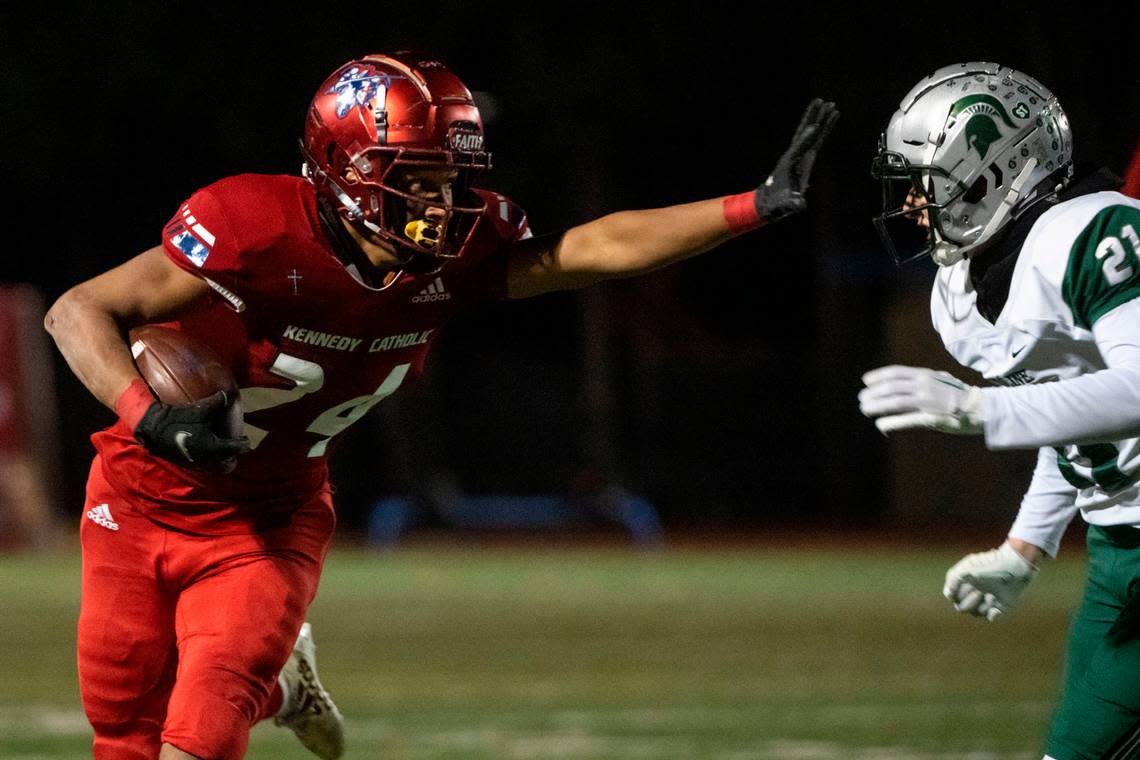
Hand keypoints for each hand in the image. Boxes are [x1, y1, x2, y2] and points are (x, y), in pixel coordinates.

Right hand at [134, 390, 250, 471]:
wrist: (152, 429)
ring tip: (222, 447)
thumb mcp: (201, 410)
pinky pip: (203, 463)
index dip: (244, 443)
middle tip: (236, 444)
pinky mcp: (186, 462)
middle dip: (233, 454)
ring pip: (214, 464)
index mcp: (215, 447)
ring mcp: (196, 463)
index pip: (237, 449)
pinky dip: (208, 457)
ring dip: (220, 457)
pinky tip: (205, 447)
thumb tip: (229, 393)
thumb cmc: (179, 421)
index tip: (245, 438)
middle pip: (227, 461)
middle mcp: (208, 459)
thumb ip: (218, 401)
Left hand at [755, 98, 839, 221]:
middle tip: (822, 101)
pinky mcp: (806, 156)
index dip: (806, 139)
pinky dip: (824, 129)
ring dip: (820, 118)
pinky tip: (831, 119)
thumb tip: (799, 205)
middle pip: (804, 132)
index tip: (815, 127)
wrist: (770, 200)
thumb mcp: (784, 205)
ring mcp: (800, 154)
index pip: (799, 148)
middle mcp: (794, 154)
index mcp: (789, 163)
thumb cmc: (777, 202)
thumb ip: (791, 204)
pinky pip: (816, 139)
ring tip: (831, 104)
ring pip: (811, 132)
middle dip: (812, 118)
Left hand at [858, 365, 984, 434]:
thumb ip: (922, 380)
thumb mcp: (941, 379)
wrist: (983, 407)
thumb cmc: (961, 394)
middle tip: (862, 399)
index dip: (878, 376)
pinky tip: (881, 425)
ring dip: (876, 406)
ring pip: (894, 403)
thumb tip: (904, 382)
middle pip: (890, 388)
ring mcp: (927, 402)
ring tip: (865, 409)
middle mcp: (924, 386)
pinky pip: (906, 420)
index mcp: (925, 375)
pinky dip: (891, 422)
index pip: (895, 373)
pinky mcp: (931, 418)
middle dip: (873, 393)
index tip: (866, 380)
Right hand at [943, 541, 1038, 620]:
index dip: (959, 594)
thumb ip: (952, 580)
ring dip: (983, 605)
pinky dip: (991, 612)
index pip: (954, 598)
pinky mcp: (999, 606)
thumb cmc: (989, 564)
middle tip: (980, 591)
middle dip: (971, 601)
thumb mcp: (966, 568)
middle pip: (962, 608)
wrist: (1014, 566)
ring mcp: (986, 600)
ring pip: (976, 613)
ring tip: (992, 595)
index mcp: (965, 583)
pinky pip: (990, 617)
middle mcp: (974, 592)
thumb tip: (948, 596)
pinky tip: (995, 601)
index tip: (968, 585)